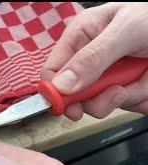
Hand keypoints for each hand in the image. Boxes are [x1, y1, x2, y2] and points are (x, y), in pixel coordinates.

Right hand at [41, 2, 147, 119]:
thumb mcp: (125, 31)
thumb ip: (92, 57)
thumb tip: (62, 84)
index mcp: (80, 37)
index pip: (53, 71)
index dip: (55, 91)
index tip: (69, 106)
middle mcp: (90, 59)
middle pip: (75, 94)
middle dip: (97, 99)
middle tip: (117, 92)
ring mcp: (107, 75)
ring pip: (101, 103)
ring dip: (126, 97)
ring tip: (144, 77)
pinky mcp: (125, 86)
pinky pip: (125, 105)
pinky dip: (140, 98)